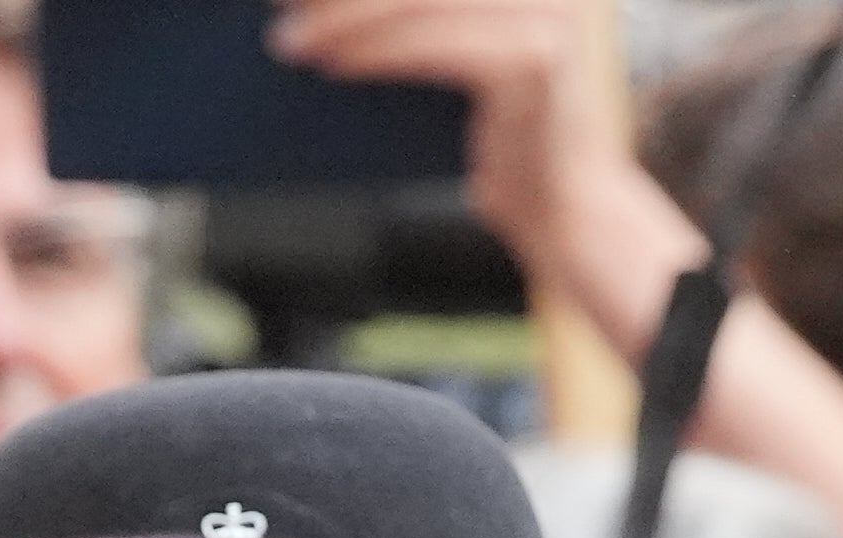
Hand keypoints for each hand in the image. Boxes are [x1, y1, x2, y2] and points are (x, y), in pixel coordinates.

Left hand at [267, 0, 637, 274]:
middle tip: (279, 3)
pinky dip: (379, 53)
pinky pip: (437, 44)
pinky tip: (334, 64)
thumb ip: (412, 18)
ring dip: (346, 21)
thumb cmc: (501, 136)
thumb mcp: (454, 54)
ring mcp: (545, 16)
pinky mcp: (537, 59)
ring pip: (420, 2)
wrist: (563, 211)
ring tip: (290, 42)